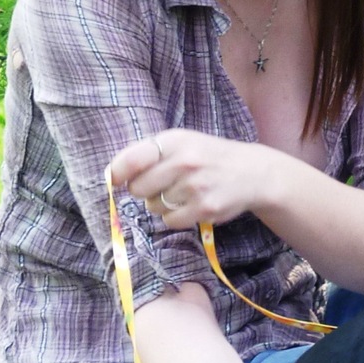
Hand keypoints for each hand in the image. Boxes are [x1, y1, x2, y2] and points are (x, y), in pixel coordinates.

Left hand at [108, 129, 278, 230]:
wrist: (252, 172)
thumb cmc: (208, 156)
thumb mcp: (182, 142)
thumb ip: (148, 153)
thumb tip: (111, 175)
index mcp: (175, 141)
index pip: (131, 160)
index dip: (118, 174)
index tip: (117, 180)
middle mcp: (185, 162)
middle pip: (138, 189)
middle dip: (144, 191)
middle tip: (161, 185)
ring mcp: (196, 186)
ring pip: (154, 207)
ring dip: (162, 204)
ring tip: (183, 193)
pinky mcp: (205, 209)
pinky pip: (171, 221)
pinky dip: (176, 217)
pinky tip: (191, 205)